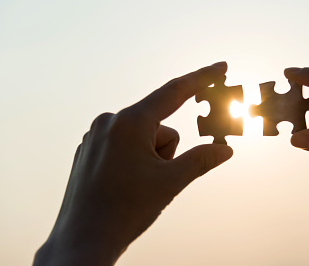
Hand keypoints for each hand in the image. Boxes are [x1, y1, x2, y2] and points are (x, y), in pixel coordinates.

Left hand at [34, 62, 232, 265]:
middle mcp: (109, 121)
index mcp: (130, 122)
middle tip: (156, 179)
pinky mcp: (89, 149)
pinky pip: (124, 145)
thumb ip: (201, 160)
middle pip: (159, 125)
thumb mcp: (171, 182)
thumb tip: (225, 150)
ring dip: (150, 158)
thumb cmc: (125, 210)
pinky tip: (123, 184)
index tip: (219, 67)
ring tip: (136, 186)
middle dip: (167, 150)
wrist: (83, 240)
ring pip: (142, 137)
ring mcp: (96, 135)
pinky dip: (133, 159)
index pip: (174, 92)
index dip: (201, 78)